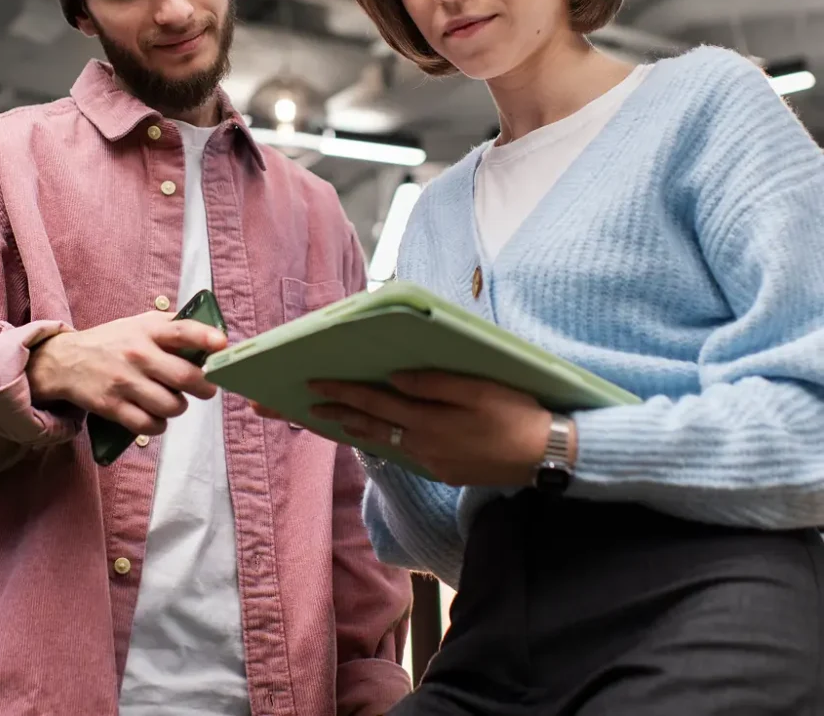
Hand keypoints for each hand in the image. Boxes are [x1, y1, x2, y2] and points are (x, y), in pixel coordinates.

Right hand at [26, 312, 226, 436]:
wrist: (65, 361)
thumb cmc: (114, 341)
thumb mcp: (140, 323)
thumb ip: (173, 326)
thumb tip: (215, 335)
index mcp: (147, 330)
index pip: (181, 330)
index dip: (205, 337)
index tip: (222, 344)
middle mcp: (137, 355)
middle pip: (185, 377)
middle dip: (205, 387)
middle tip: (206, 388)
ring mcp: (124, 382)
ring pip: (172, 406)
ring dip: (180, 407)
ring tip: (174, 400)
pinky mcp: (112, 406)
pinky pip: (149, 425)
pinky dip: (159, 425)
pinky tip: (156, 416)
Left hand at [269, 371, 573, 486]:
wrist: (547, 457)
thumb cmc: (516, 413)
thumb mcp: (478, 389)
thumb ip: (433, 385)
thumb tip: (393, 378)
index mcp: (429, 423)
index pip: (373, 404)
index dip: (340, 392)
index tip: (310, 383)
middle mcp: (422, 447)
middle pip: (368, 427)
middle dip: (331, 414)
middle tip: (300, 405)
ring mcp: (432, 462)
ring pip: (381, 441)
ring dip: (352, 428)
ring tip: (326, 417)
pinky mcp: (443, 470)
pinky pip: (402, 451)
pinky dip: (380, 438)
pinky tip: (372, 431)